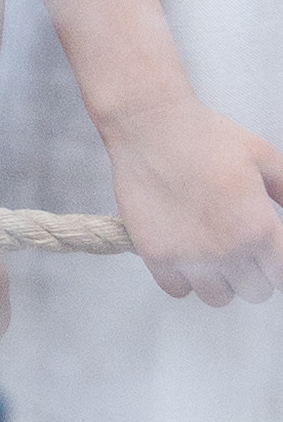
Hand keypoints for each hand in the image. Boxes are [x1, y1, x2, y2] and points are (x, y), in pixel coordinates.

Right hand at [100, 96, 282, 304]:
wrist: (151, 125)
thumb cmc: (206, 136)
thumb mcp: (264, 158)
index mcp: (259, 227)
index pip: (282, 276)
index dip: (277, 265)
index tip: (269, 256)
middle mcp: (228, 249)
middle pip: (255, 291)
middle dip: (253, 272)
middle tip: (241, 247)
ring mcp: (190, 256)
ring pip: (218, 297)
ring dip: (221, 279)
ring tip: (213, 251)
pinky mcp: (157, 255)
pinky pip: (179, 289)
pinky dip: (184, 276)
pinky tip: (185, 250)